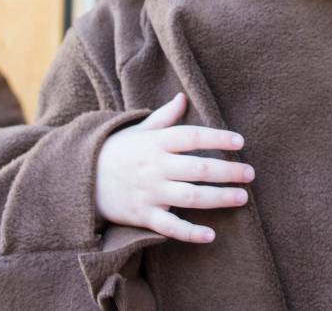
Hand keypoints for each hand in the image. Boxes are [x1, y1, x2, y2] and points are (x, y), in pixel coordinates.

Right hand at [96, 92, 253, 243]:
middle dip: (228, 172)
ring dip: (219, 198)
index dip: (217, 139)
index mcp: (156, 143)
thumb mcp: (138, 130)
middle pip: (198, 169)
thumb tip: (183, 97)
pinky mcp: (143, 215)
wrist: (81, 177)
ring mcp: (149, 192)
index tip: (240, 142)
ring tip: (242, 197)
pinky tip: (210, 235)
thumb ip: (165, 117)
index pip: (192, 137)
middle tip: (250, 173)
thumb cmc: (117, 151)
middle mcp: (155, 167)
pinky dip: (189, 232)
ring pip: (190, 197)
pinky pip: (169, 227)